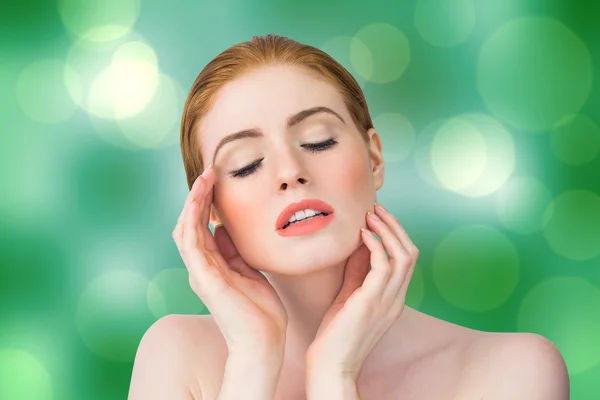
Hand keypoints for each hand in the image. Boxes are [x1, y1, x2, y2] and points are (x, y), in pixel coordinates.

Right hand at [172, 164, 287, 355]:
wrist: (264, 342)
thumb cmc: (260, 311)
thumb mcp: (250, 271)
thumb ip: (235, 252)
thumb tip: (225, 229)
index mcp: (213, 266)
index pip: (202, 227)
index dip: (206, 202)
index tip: (216, 178)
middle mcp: (202, 268)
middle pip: (190, 224)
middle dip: (198, 196)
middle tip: (209, 171)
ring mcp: (201, 273)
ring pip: (186, 229)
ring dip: (193, 203)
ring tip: (204, 179)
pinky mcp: (205, 280)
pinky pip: (191, 244)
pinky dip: (192, 220)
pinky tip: (200, 201)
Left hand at [305, 203, 418, 379]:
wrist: (331, 365)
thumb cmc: (336, 333)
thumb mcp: (350, 296)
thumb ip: (358, 273)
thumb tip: (358, 245)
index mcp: (394, 298)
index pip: (406, 260)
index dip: (396, 234)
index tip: (378, 217)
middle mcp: (396, 299)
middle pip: (411, 253)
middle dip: (396, 227)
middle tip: (377, 209)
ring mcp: (388, 301)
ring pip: (403, 256)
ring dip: (388, 230)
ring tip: (370, 215)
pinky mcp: (372, 302)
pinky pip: (383, 266)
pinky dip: (376, 245)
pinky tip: (362, 234)